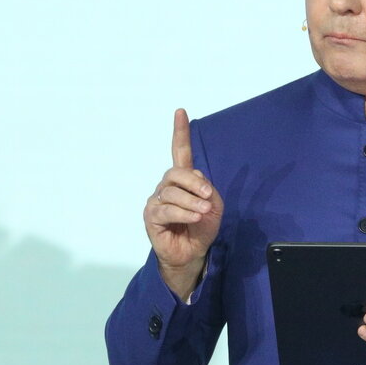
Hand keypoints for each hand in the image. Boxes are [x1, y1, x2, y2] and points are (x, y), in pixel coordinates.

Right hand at [143, 108, 223, 297]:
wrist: (193, 252)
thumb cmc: (201, 227)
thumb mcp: (214, 205)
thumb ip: (207, 189)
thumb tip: (195, 178)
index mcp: (184, 180)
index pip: (180, 152)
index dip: (180, 132)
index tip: (181, 112)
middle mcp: (167, 186)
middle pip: (176, 172)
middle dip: (194, 182)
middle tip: (207, 196)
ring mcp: (157, 200)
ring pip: (172, 192)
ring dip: (192, 201)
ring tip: (202, 212)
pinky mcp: (151, 216)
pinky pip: (166, 209)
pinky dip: (184, 212)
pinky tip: (194, 216)